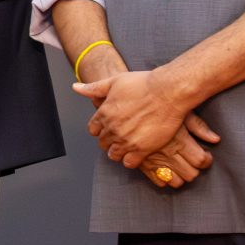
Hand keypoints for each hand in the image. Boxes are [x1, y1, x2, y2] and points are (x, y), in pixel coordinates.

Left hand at [75, 67, 193, 169]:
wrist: (168, 92)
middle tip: (120, 136)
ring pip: (114, 154)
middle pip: (103, 143)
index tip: (109, 127)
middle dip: (109, 140)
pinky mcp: (141, 149)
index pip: (93, 129)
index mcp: (104, 113)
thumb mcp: (115, 81)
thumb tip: (76, 87)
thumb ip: (94, 88)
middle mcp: (112, 129)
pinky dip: (131, 160)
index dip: (100, 129)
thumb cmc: (144, 84)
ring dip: (118, 151)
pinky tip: (137, 153)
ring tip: (128, 146)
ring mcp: (126, 140)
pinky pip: (129, 163)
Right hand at [141, 113, 220, 190]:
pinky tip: (166, 168)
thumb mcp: (182, 111)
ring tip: (181, 166)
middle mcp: (167, 153)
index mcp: (179, 140)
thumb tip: (215, 139)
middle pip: (190, 174)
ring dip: (181, 176)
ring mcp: (154, 160)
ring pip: (175, 181)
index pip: (201, 161)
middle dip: (196, 169)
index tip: (206, 156)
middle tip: (194, 161)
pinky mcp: (141, 163)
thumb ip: (199, 127)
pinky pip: (157, 181)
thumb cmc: (158, 105)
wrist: (129, 106)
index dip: (207, 160)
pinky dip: (165, 179)